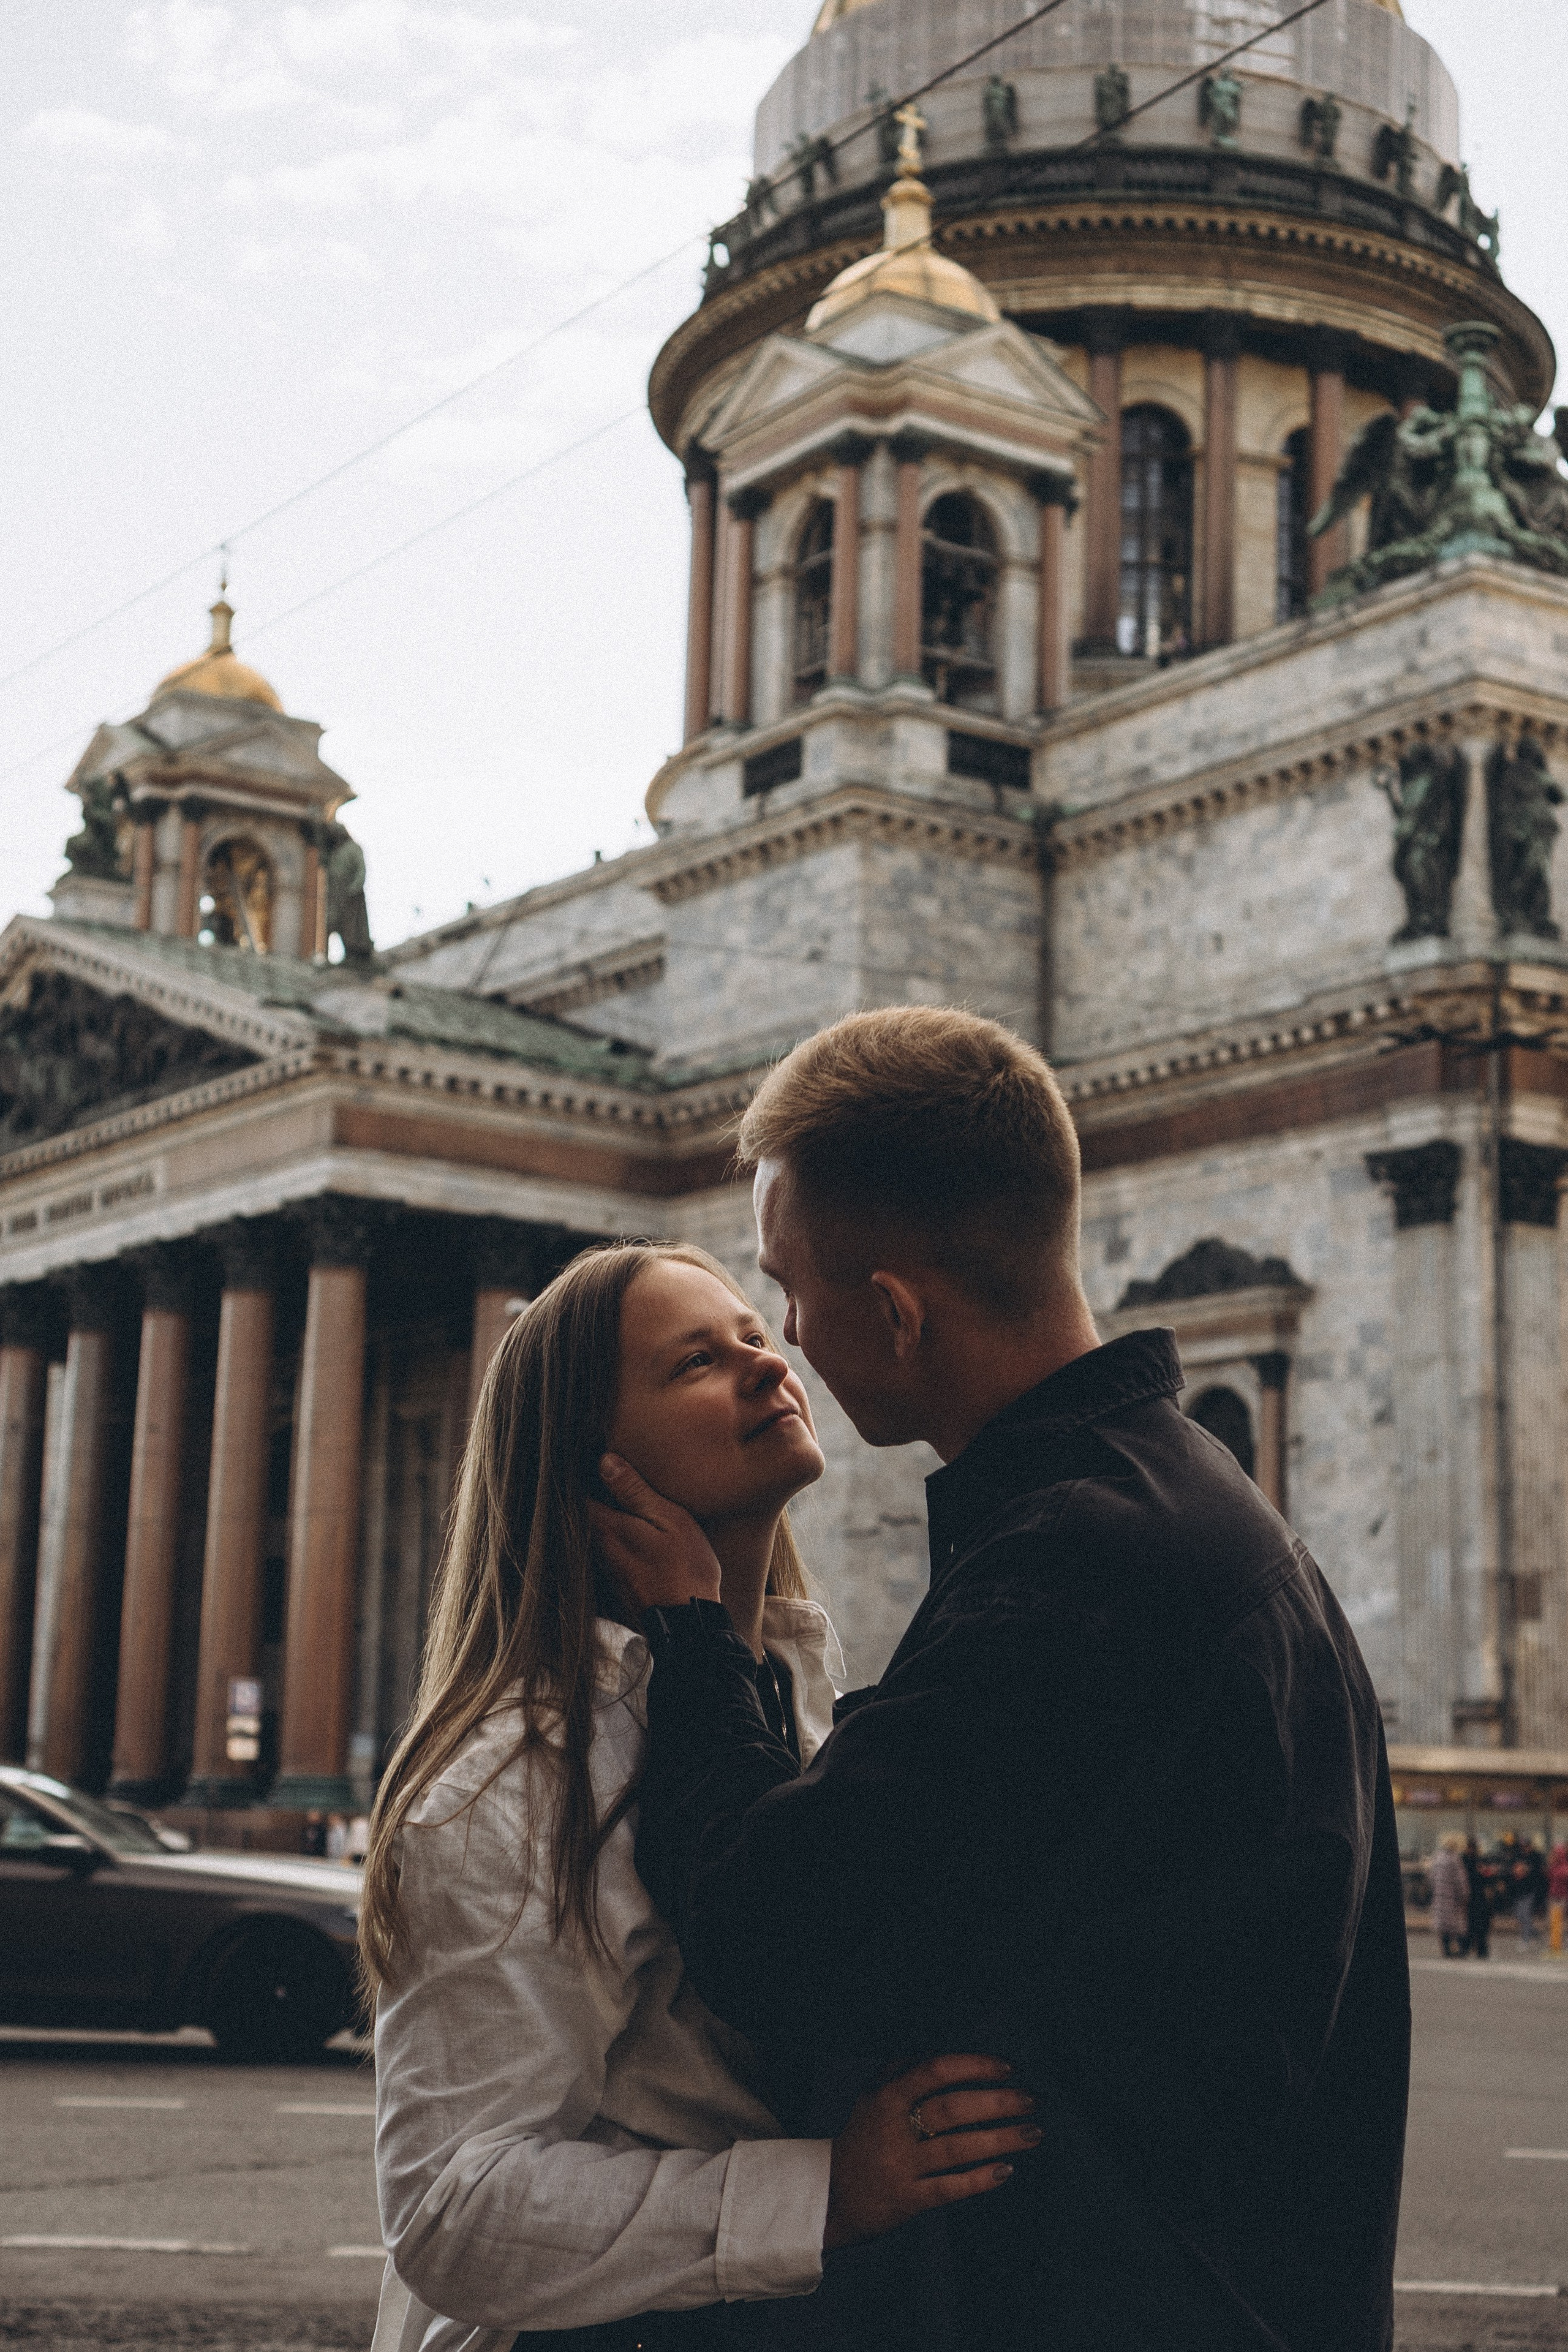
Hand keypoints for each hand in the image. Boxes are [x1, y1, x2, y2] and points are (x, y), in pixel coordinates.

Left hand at [588, 1453, 721, 1616]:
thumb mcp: (668, 1519)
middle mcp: (599, 1548)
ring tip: (612, 1493)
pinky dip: (610, 1534)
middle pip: (582, 1513)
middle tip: (594, 1468)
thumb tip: (604, 1461)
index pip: (577, 1494)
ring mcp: (606, 1568)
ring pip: (593, 1532)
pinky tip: (627, 1527)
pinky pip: (606, 1549)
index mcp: (608, 1528)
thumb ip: (635, 1492)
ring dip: (600, 1514)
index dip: (579, 1473)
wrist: (690, 1623)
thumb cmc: (685, 1567)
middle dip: (588, 1492)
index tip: (585, 1455)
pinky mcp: (617, 1582)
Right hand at [823, 2055, 1039, 2250]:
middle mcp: (893, 2128)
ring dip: (1001, 2140)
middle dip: (998, 2103)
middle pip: (952, 2109)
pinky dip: (980, 2180)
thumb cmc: (863, 2138)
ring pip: (957, 2149)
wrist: (830, 2195)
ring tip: (1033, 2133)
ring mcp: (901, 2166)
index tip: (1007, 2068)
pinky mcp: (909, 2201)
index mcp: (886, 2096)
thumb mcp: (872, 2096)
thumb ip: (902, 2068)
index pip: (935, 2070)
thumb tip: (942, 2045)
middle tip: (1033, 2101)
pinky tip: (1006, 2170)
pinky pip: (951, 2189)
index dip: (974, 2066)